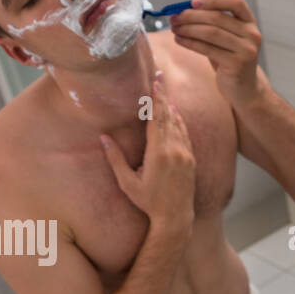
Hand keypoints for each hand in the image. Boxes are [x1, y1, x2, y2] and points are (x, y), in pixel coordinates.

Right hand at [98, 70, 195, 224]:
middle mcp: (175, 150)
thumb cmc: (148, 202)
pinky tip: (175, 114)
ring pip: (179, 124)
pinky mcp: (191, 159)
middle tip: (159, 77)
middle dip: (163, 96)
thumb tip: (103, 137)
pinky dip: (179, 121)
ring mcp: (186, 154)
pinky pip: (185, 134)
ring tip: (164, 91)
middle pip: (169, 116)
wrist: (176, 217)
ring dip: (171, 107)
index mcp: (159, 153)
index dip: (155, 99)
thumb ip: (115, 159)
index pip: (157, 119)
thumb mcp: (128, 182)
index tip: (154, 83)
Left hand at [171, 0, 263, 105]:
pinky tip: (179, 40)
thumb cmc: (230, 57)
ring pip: (211, 33)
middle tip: (174, 17)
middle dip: (191, 16)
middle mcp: (252, 34)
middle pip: (217, 18)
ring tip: (174, 28)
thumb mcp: (223, 32)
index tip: (192, 2)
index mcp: (249, 22)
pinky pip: (208, 49)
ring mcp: (246, 50)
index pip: (236, 1)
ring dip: (188, 29)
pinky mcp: (236, 65)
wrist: (243, 88)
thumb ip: (213, 10)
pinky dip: (190, 43)